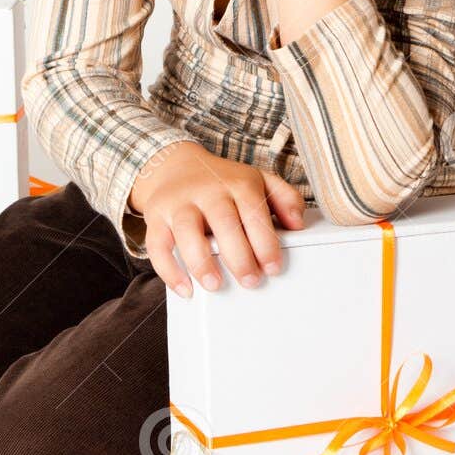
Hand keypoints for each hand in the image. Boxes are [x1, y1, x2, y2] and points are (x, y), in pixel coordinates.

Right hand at [127, 141, 306, 295]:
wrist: (174, 166)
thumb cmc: (221, 181)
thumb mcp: (257, 180)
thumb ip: (284, 198)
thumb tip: (298, 223)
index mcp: (237, 183)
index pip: (254, 212)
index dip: (265, 242)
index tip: (273, 267)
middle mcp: (207, 191)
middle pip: (223, 222)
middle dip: (238, 256)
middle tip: (250, 280)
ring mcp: (179, 204)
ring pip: (187, 231)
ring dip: (201, 261)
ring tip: (215, 285)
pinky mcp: (156, 217)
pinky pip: (157, 244)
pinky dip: (168, 269)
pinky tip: (185, 288)